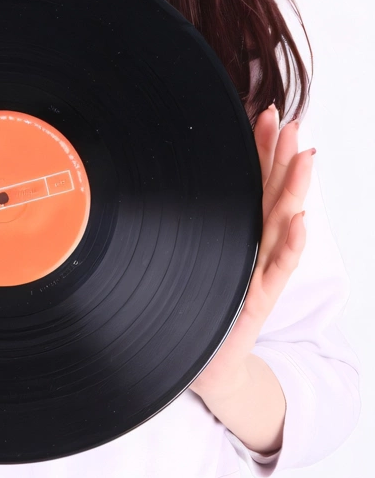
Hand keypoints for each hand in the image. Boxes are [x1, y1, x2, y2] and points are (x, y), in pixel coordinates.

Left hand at [189, 105, 313, 398]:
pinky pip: (278, 269)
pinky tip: (300, 221)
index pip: (255, 182)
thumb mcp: (198, 253)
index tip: (266, 114)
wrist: (207, 363)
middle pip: (273, 194)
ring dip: (294, 190)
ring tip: (304, 157)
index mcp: (243, 232)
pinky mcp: (258, 301)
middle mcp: (257, 247)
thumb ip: (200, 218)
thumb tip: (173, 173)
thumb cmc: (200, 304)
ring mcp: (261, 273)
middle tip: (289, 123)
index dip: (262, 149)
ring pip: (281, 224)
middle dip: (283, 158)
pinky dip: (291, 245)